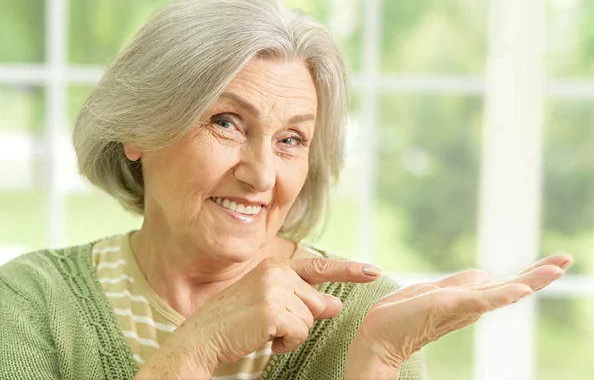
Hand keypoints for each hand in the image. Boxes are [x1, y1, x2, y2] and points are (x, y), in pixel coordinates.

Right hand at [135, 257, 379, 378]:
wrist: (203, 337)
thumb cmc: (235, 322)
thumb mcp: (270, 304)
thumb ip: (302, 299)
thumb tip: (335, 304)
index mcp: (275, 266)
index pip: (318, 267)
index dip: (349, 271)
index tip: (373, 272)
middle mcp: (276, 271)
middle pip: (315, 303)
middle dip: (298, 320)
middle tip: (267, 323)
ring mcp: (274, 288)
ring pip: (309, 320)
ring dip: (290, 334)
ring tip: (261, 330)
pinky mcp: (273, 309)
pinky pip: (299, 333)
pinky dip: (284, 344)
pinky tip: (262, 338)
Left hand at [346, 254, 571, 377]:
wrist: (376, 338)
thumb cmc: (399, 316)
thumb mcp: (431, 291)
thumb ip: (458, 283)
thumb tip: (484, 274)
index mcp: (465, 301)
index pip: (501, 285)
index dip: (526, 275)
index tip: (554, 264)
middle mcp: (469, 307)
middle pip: (510, 287)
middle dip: (538, 275)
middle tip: (567, 260)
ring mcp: (462, 309)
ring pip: (504, 291)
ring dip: (531, 279)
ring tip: (558, 267)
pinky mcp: (451, 309)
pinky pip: (482, 300)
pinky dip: (503, 294)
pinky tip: (521, 288)